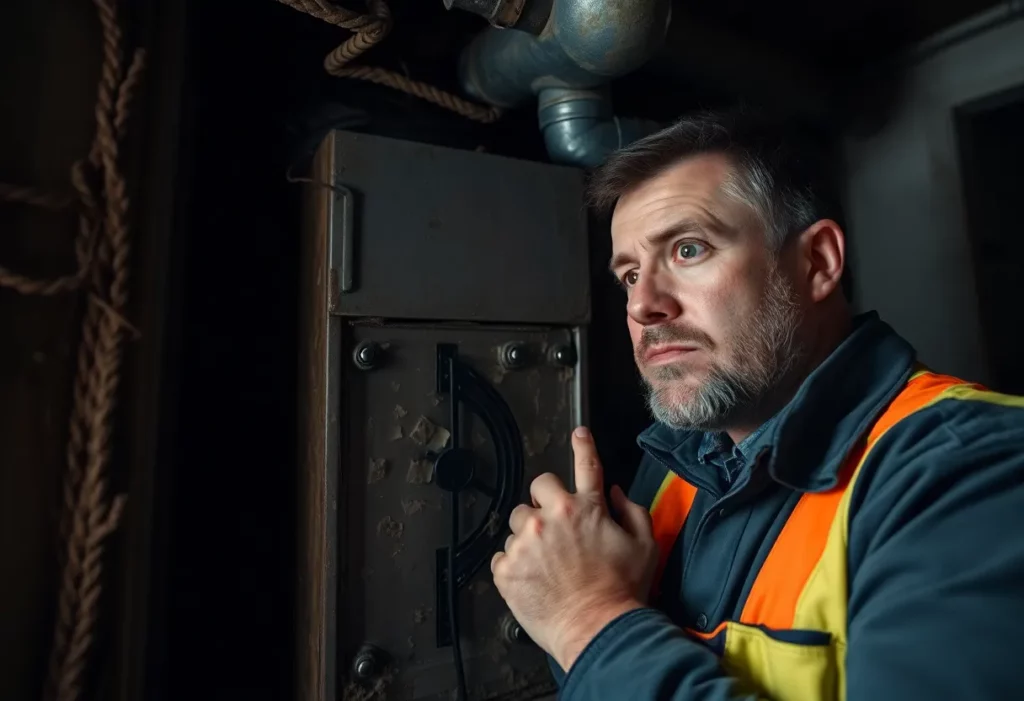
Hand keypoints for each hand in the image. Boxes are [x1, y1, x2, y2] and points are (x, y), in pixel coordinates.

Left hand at [490, 426, 657, 670]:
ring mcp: (525, 542)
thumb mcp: (645, 546)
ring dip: (529, 535)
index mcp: (586, 508)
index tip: (579, 432)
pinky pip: (504, 555)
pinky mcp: (507, 567)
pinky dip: (516, 565)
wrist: (597, 631)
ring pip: (518, 523)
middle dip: (545, 502)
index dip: (583, 445)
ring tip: (548, 563)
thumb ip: (632, 512)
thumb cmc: (623, 592)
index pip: (586, 465)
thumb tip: (615, 494)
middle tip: (556, 527)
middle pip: (537, 488)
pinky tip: (535, 580)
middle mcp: (551, 517)